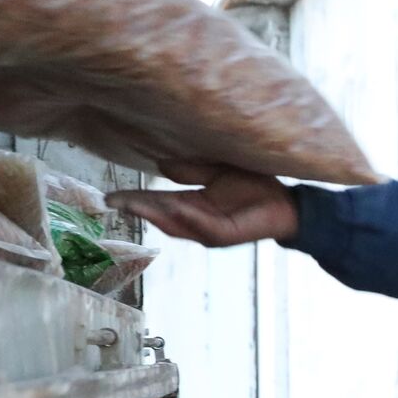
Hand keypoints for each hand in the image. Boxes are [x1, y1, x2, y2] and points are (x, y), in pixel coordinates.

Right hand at [106, 162, 298, 246]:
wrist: (288, 204)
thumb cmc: (256, 187)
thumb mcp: (219, 171)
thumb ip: (193, 169)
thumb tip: (161, 163)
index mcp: (195, 204)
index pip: (159, 201)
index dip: (135, 198)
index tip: (110, 195)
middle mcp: (198, 221)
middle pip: (161, 215)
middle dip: (137, 208)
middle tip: (111, 201)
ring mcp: (211, 230)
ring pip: (177, 224)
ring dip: (155, 214)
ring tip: (133, 204)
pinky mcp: (227, 235)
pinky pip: (204, 226)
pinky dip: (189, 218)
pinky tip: (174, 208)